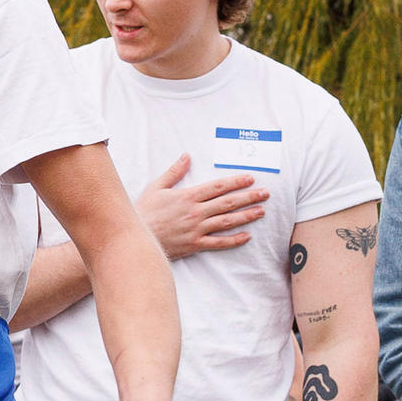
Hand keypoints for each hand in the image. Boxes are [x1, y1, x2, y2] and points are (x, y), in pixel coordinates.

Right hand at [131, 153, 271, 262]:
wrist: (136, 237)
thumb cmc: (145, 211)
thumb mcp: (157, 187)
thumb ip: (174, 172)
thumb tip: (186, 156)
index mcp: (188, 196)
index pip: (218, 187)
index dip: (236, 182)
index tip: (250, 179)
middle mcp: (196, 212)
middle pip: (228, 203)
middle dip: (248, 197)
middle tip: (265, 193)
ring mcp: (197, 229)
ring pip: (227, 221)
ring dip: (246, 216)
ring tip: (261, 211)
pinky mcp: (195, 244)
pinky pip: (218, 243)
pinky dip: (233, 240)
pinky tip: (246, 236)